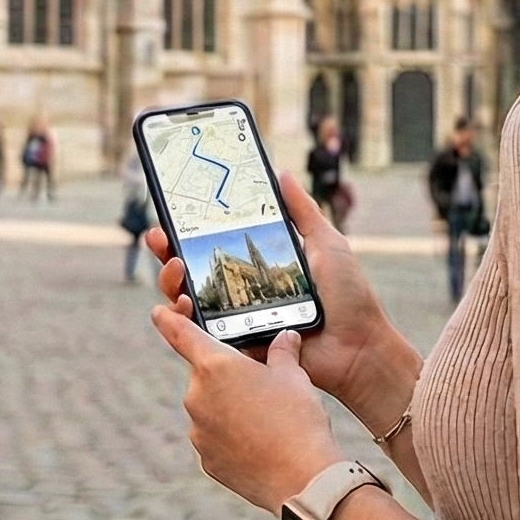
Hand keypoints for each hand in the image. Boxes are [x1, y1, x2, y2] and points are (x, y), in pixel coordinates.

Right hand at [147, 170, 414, 424]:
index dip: (187, 230)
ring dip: (169, 281)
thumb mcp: (325, 243)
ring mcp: (237, 320)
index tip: (169, 213)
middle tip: (160, 237)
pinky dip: (182, 319)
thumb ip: (302, 211)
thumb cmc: (348, 296)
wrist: (359, 346)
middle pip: (191, 271)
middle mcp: (242, 291)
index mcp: (259, 265)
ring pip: (186, 300)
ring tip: (175, 269)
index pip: (214, 244)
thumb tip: (282, 173)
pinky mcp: (237, 347)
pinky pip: (200, 335)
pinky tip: (182, 303)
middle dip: (167, 252)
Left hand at [152, 312, 342, 513]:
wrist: (302, 479)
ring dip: (228, 407)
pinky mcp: (205, 458)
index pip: (179, 332)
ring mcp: (198, 430)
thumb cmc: (298, 420)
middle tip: (259, 385)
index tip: (159, 311)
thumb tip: (285, 337)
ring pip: (209, 407)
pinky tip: (259, 443)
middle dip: (225, 375)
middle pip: (204, 374)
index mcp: (215, 365)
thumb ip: (283, 351)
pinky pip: (214, 437)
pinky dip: (231, 436)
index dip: (168, 318)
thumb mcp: (295, 376)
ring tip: (266, 419)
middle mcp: (197, 395)